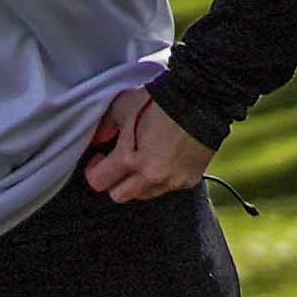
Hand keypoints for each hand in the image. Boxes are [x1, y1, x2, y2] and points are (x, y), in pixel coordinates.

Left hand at [80, 88, 218, 201]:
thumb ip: (104, 127)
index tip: (100, 158)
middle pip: (119, 195)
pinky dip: (161, 179)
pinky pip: (167, 188)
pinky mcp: (190, 181)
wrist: (203, 101)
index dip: (94, 169)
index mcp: (129, 159)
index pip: (98, 182)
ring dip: (137, 182)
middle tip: (119, 163)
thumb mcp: (122, 107)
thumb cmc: (160, 102)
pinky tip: (163, 160)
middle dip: (114, 181)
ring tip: (142, 160)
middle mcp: (150, 176)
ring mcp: (172, 181)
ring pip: (143, 195)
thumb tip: (97, 141)